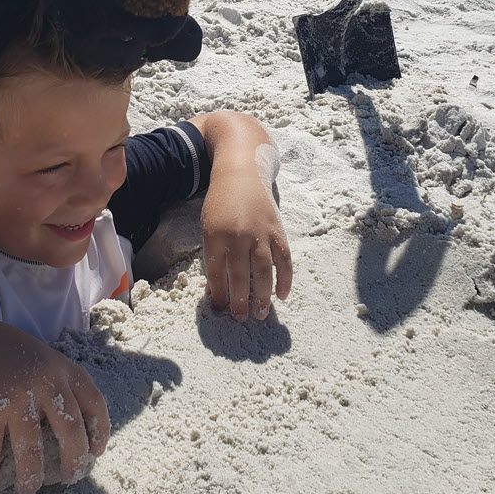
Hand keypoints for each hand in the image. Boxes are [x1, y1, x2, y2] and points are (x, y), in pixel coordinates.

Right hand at [0, 316, 109, 493]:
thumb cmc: (0, 354)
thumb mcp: (38, 358)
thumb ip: (56, 384)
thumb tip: (75, 430)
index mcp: (61, 368)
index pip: (94, 402)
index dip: (99, 430)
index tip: (96, 452)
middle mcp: (44, 383)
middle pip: (70, 432)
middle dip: (73, 462)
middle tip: (69, 479)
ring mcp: (16, 399)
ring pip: (32, 453)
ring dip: (30, 478)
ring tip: (27, 490)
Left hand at [201, 173, 292, 321]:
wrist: (241, 173)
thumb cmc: (221, 204)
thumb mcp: (209, 226)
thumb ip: (214, 254)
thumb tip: (217, 289)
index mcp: (215, 234)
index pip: (216, 271)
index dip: (218, 292)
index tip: (219, 308)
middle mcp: (238, 235)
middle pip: (240, 275)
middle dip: (240, 301)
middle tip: (240, 319)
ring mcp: (260, 232)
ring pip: (263, 271)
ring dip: (262, 295)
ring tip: (261, 314)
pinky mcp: (277, 230)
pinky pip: (284, 259)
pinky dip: (285, 278)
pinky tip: (283, 295)